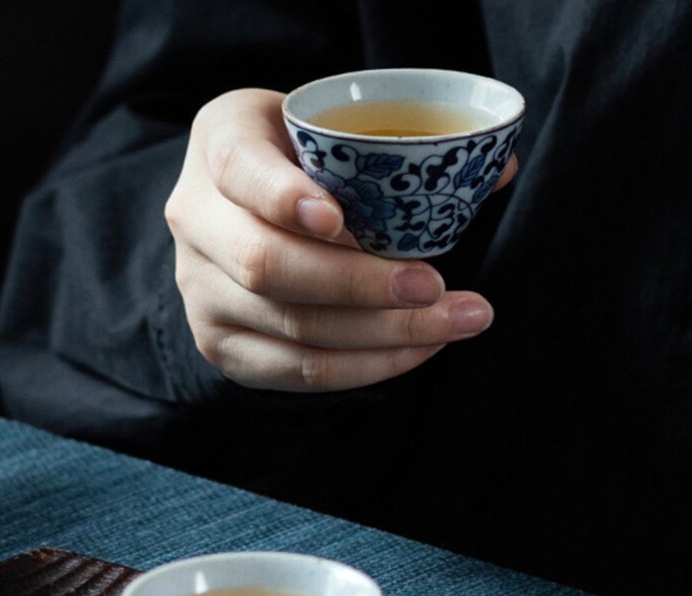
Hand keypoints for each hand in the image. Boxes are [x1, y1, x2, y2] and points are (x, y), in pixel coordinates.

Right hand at [165, 89, 516, 392]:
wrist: (244, 212)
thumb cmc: (300, 163)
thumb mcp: (329, 128)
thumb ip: (397, 143)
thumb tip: (497, 173)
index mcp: (218, 143)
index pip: (240, 169)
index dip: (285, 198)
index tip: (339, 219)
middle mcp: (195, 219)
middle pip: (267, 265)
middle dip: (359, 285)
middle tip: (434, 287)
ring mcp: (200, 290)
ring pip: (290, 325)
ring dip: (381, 333)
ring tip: (454, 321)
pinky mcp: (221, 343)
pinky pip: (295, 371)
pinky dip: (363, 366)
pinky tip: (417, 350)